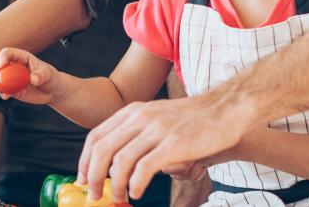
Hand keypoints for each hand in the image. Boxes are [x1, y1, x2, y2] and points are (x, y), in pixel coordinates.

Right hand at [0, 47, 61, 104]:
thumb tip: (32, 79)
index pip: (8, 53)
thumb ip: (40, 75)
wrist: (52, 91)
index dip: (3, 57)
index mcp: (21, 57)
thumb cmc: (50, 77)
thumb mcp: (48, 74)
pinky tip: (5, 97)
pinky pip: (2, 90)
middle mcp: (13, 66)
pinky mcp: (11, 89)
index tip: (2, 65)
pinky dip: (1, 93)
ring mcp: (11, 78)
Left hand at [78, 96, 245, 202]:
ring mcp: (156, 130)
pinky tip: (136, 192)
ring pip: (119, 161)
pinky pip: (144, 168)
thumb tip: (117, 165)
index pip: (96, 137)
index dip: (84, 161)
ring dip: (114, 185)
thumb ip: (136, 135)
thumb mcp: (156, 118)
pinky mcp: (173, 144)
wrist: (224, 111)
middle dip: (93, 176)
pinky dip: (135, 184)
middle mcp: (140, 118)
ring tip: (119, 198)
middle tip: (95, 195)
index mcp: (132, 111)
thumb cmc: (191, 120)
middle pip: (102, 150)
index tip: (83, 180)